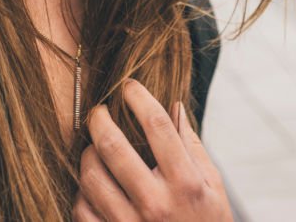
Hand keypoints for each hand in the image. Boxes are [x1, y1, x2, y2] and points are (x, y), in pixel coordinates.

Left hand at [72, 79, 233, 221]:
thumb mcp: (213, 187)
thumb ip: (192, 147)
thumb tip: (176, 107)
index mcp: (186, 184)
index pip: (158, 126)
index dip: (139, 98)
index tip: (129, 85)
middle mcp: (156, 203)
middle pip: (114, 147)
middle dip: (99, 120)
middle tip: (98, 111)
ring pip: (91, 176)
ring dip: (87, 155)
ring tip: (93, 148)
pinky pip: (82, 209)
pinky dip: (82, 191)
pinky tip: (92, 184)